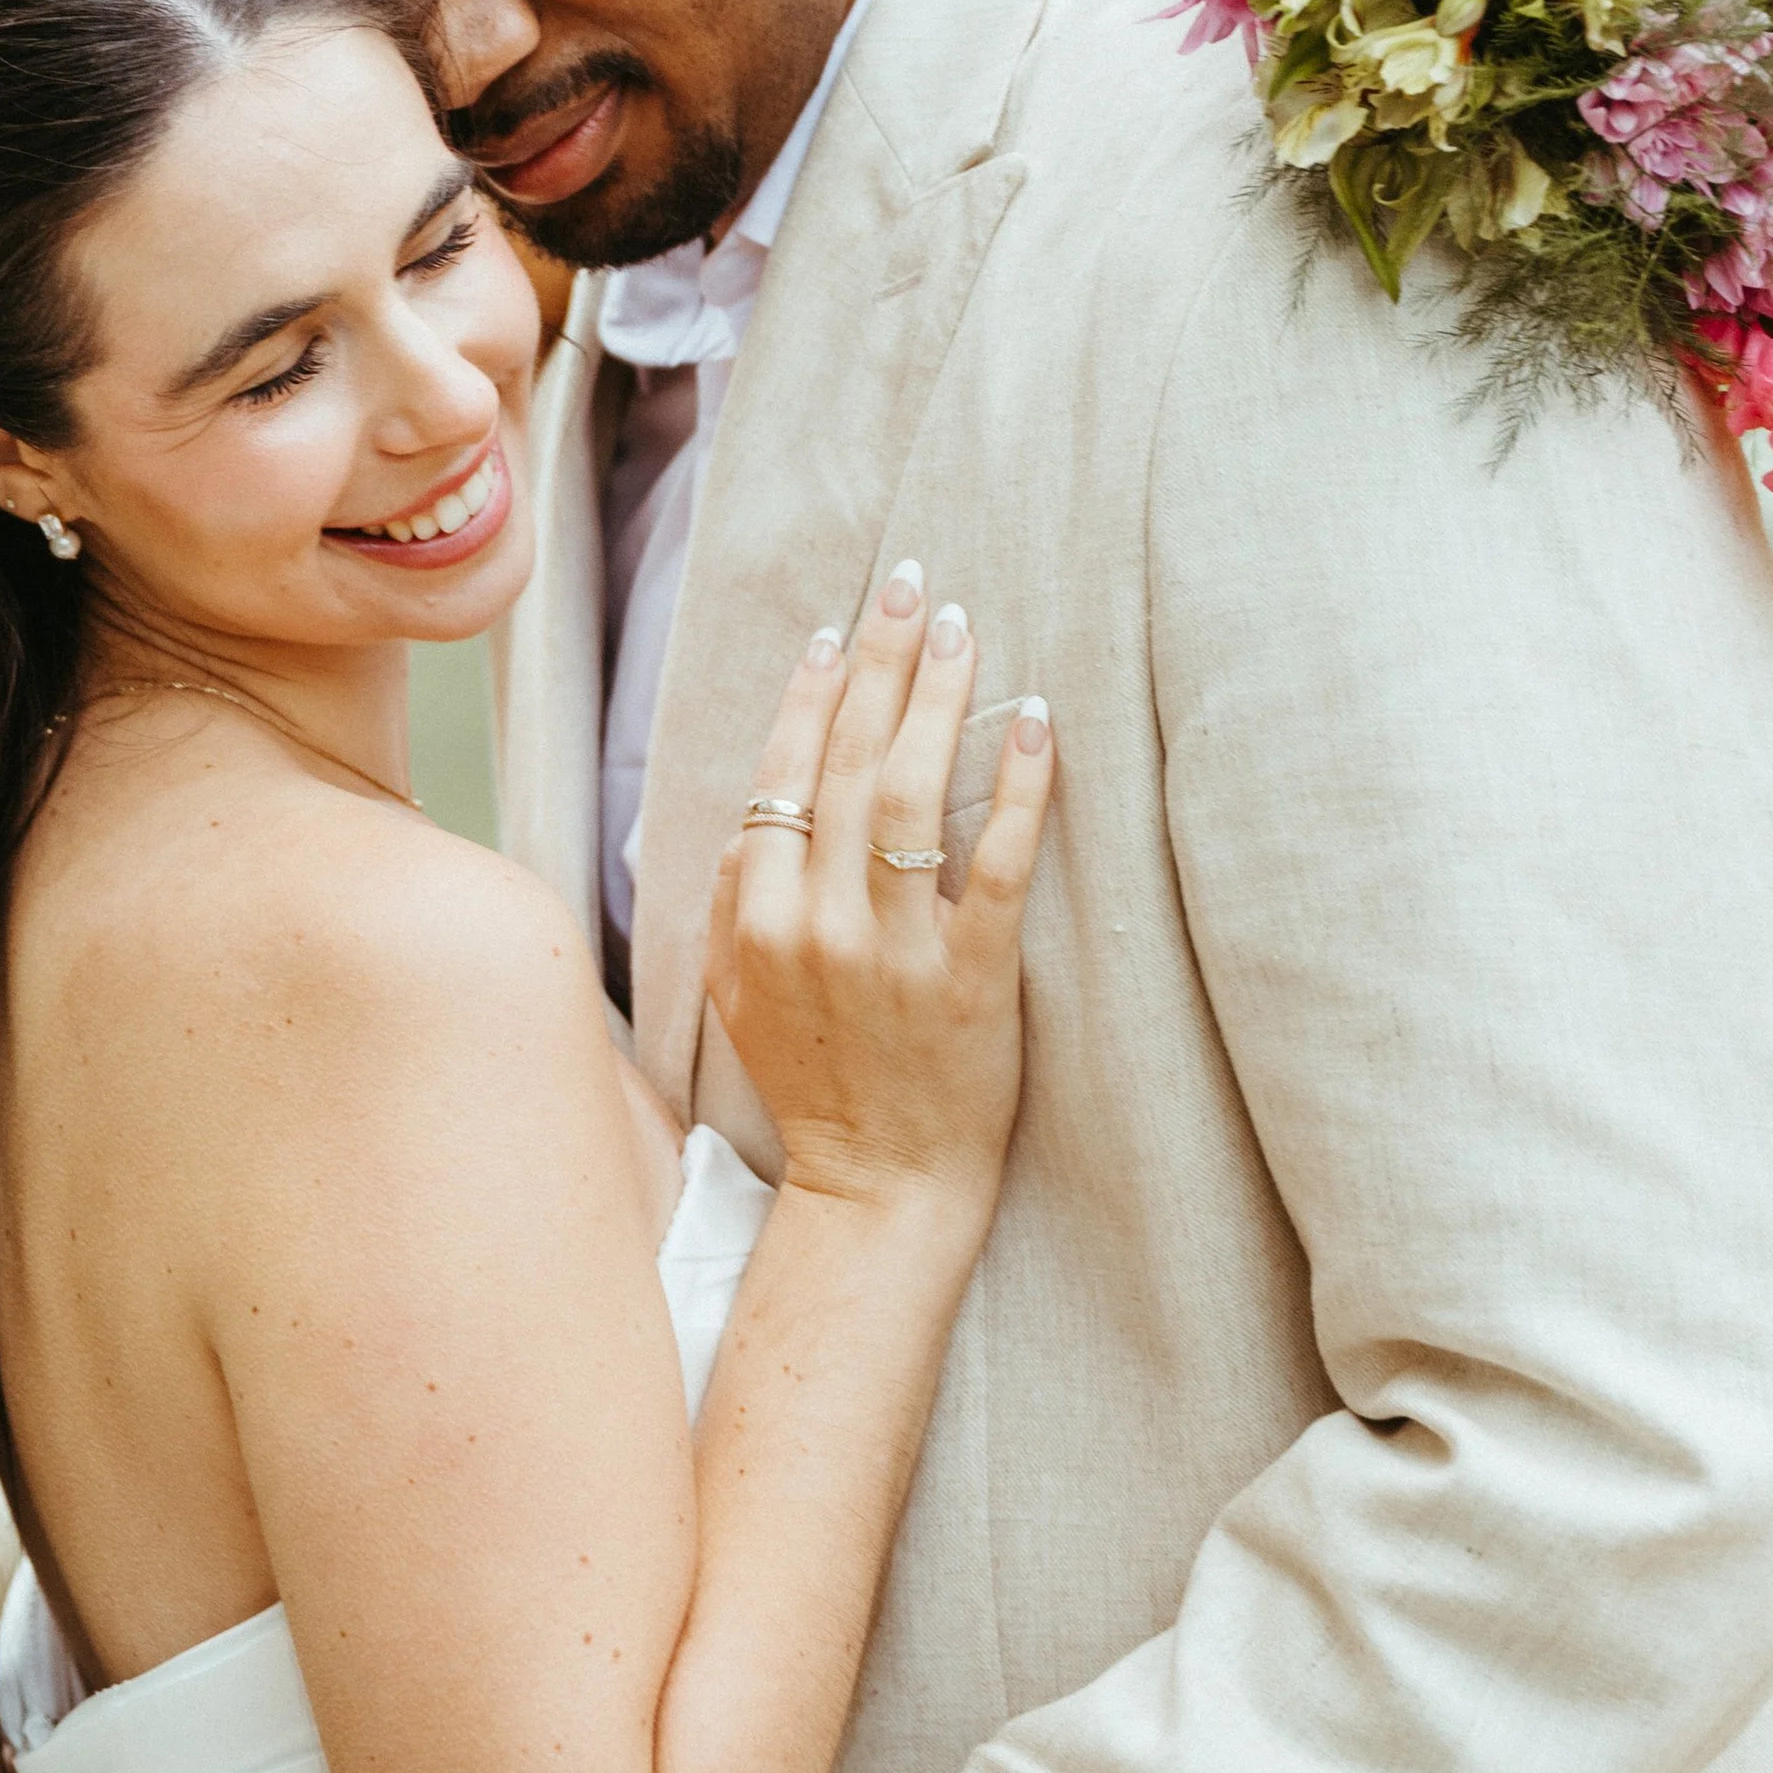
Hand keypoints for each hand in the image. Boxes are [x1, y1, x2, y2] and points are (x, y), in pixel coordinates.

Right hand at [708, 571, 1052, 1216]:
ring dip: (943, 699)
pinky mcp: (974, 978)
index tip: (841, 628)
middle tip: (913, 583)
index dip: (814, 692)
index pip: (785, 773)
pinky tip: (1038, 725)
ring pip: (918, 794)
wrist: (881, 1189)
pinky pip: (1001, 864)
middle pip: (852, 760)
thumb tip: (754, 816)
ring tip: (964, 632)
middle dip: (882, 660)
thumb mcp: (738, 994)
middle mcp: (819, 922)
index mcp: (758, 916)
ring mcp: (897, 950)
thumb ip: (733, 899)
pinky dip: (1021, 789)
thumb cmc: (815, 1084)